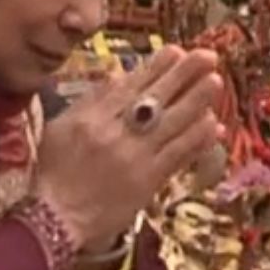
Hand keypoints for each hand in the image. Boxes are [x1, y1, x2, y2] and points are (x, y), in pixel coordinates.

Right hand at [35, 45, 223, 251]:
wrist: (55, 219)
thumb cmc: (54, 173)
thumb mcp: (60, 129)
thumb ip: (90, 102)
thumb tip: (119, 76)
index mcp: (90, 118)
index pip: (129, 85)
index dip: (156, 67)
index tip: (176, 51)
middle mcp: (113, 133)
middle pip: (155, 98)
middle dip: (184, 74)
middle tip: (207, 56)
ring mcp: (133, 158)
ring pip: (172, 124)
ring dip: (197, 101)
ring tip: (215, 82)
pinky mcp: (147, 181)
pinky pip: (178, 155)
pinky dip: (197, 139)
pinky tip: (213, 125)